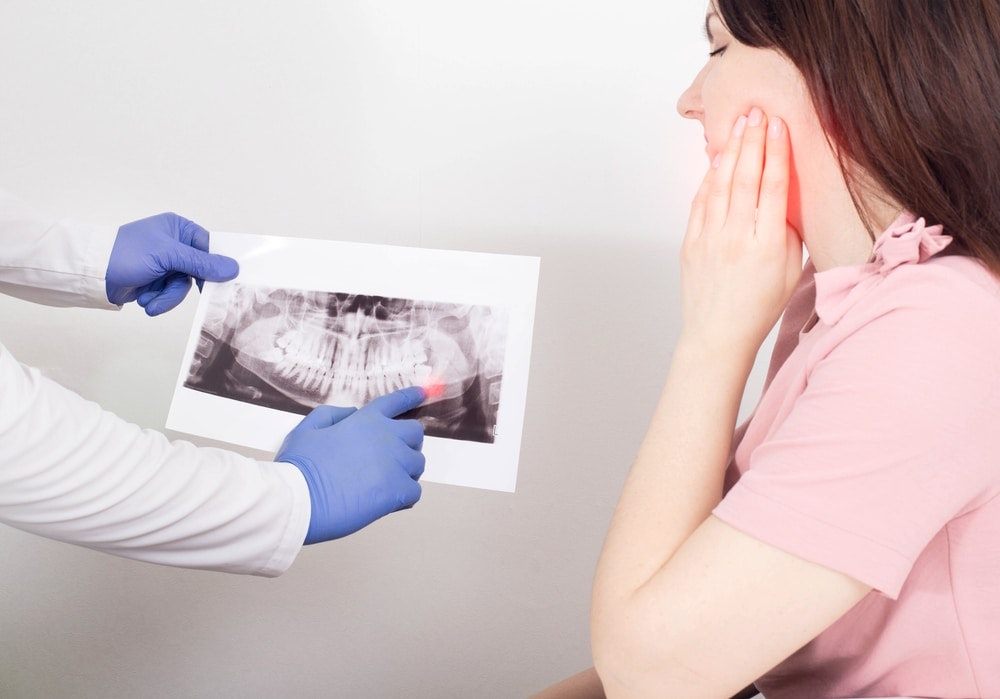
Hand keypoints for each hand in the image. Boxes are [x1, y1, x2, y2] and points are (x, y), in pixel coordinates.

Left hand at [106, 213, 239, 314]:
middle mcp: (174, 244)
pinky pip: (170, 294)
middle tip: (191, 297)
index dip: (215, 264)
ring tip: (150, 300)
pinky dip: (158, 299)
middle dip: (184, 285)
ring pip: (184, 286)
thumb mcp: (167, 256)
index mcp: (178, 228)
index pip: (208, 246)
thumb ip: (201, 263)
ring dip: (167, 296)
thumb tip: (232, 267)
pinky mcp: (156, 280)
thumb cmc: (126, 254)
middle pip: (198, 270)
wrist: (92, 274)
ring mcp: (165, 264)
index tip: (222, 281)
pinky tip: (144, 299)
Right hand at [276, 386, 426, 543]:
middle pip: (416, 433)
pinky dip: (404, 497)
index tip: (423, 393)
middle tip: (390, 458)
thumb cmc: (298, 467)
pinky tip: (385, 501)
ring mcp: (395, 463)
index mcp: (366, 420)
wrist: (298, 499)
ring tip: (382, 483)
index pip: (396, 402)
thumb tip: (351, 412)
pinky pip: (415, 492)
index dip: (411, 397)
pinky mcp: (399, 490)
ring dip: (405, 472)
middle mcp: (386, 437)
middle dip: (408, 443)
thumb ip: (332, 414)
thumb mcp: (307, 429)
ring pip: (418, 464)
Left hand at [680, 107, 801, 355]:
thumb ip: (789, 232)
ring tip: (740, 124)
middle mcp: (736, 237)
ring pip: (721, 184)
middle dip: (752, 140)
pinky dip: (709, 177)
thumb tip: (785, 197)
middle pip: (746, 177)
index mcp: (767, 244)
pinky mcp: (690, 243)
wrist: (717, 335)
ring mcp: (710, 239)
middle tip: (757, 111)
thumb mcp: (790, 271)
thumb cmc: (758, 307)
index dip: (776, 152)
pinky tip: (717, 158)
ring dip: (731, 151)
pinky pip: (701, 202)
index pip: (774, 187)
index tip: (778, 125)